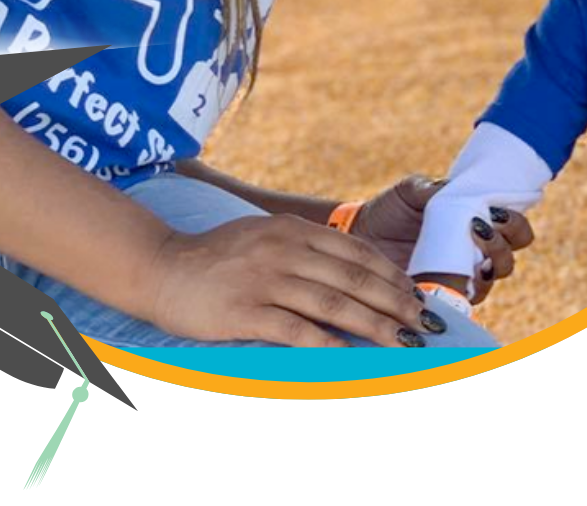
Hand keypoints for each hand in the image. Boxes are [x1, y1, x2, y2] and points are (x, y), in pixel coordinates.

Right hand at [147, 214, 439, 346]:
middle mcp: (283, 249)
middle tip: (424, 326)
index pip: (355, 252)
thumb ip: (304, 249)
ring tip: (403, 344)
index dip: (391, 276)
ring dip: (375, 326)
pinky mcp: (244, 311)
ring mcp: (264, 280)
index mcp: (291, 229)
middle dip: (395, 304)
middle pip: (353, 279)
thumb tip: (354, 272)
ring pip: (333, 304)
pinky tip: (350, 356)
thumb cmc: (218, 258)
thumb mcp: (265, 237)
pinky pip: (295, 330)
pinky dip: (328, 343)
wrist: (161, 267)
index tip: (417, 297)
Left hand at [360, 178, 533, 304]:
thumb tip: (452, 190)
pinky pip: (458, 304)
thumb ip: (434, 188)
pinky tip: (445, 278)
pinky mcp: (438, 298)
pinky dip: (457, 292)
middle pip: (507, 260)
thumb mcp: (411, 191)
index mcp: (477, 225)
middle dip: (502, 246)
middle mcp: (475, 256)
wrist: (360, 235)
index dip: (515, 224)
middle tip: (480, 229)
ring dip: (483, 269)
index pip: (515, 230)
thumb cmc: (391, 209)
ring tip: (464, 253)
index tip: (498, 212)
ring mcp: (458, 280)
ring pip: (488, 284)